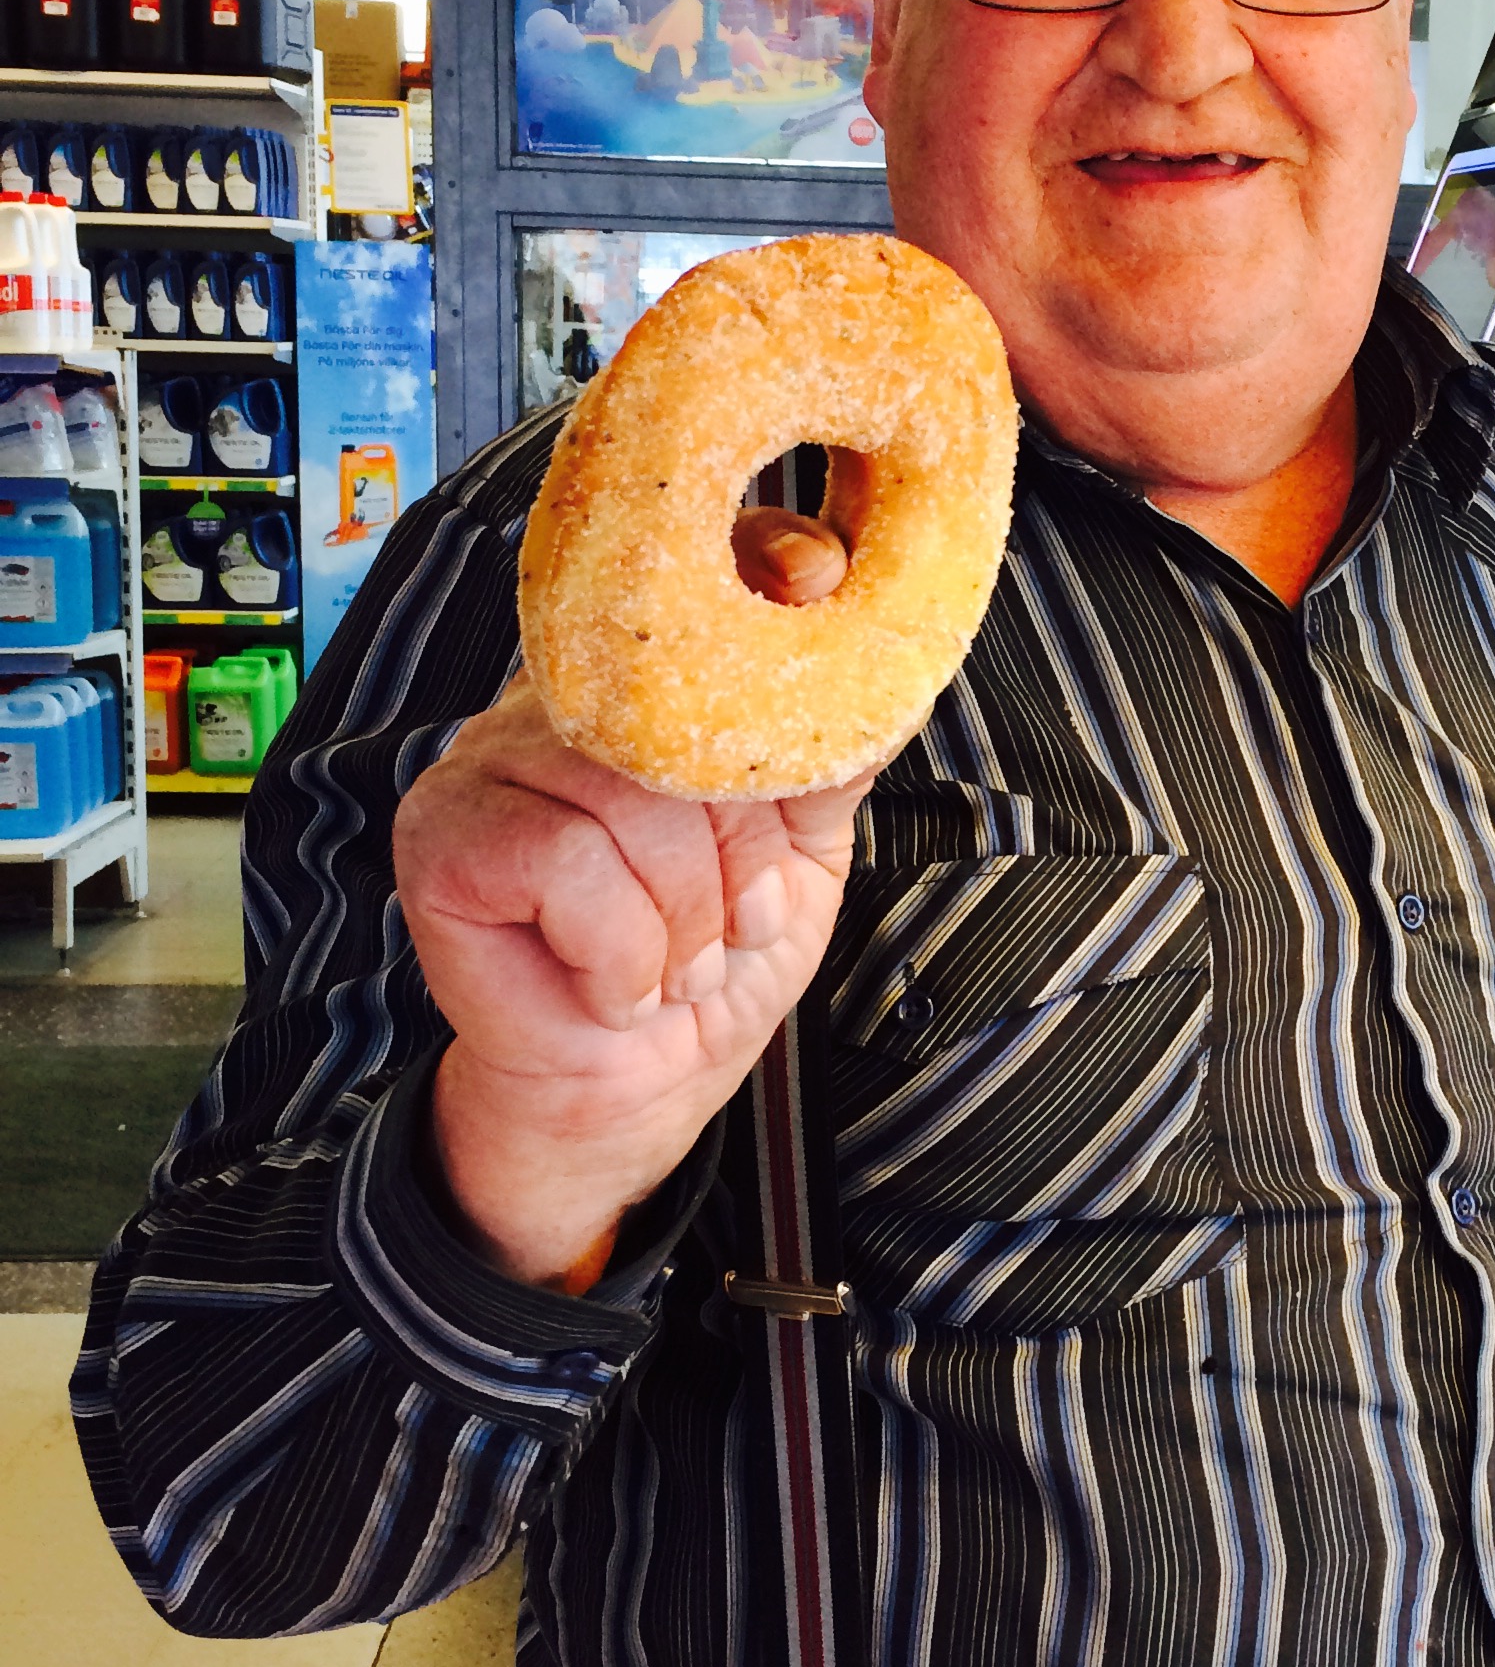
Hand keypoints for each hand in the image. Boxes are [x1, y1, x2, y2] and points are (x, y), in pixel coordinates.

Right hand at [393, 511, 865, 1290]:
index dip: (766, 574)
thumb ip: (830, 748)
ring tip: (672, 966)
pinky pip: (568, 863)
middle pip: (683, 719)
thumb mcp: (805, 846)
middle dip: (742, 852)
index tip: (819, 584)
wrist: (635, 1092)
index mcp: (640, 686)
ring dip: (683, 922)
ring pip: (630, 801)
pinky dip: (619, 953)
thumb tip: (881, 654)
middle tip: (737, 924)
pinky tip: (611, 984)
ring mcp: (487, 759)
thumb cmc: (710, 964)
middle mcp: (558, 700)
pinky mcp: (440, 833)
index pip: (696, 575)